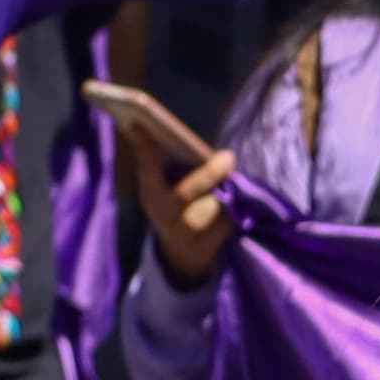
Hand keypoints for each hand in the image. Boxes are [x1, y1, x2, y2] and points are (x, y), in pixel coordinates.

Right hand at [130, 137, 235, 285]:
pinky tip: (239, 204)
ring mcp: (184, 235)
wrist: (181, 255)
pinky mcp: (205, 247)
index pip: (146, 169)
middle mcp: (164, 216)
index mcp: (152, 195)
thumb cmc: (177, 207)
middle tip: (228, 156)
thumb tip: (168, 129)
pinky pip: (226, 225)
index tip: (140, 124)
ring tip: (235, 180)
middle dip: (208, 174)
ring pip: (209, 210)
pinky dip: (234, 212)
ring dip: (225, 194)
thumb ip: (166, 166)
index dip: (143, 148)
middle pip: (185, 194)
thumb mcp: (165, 190)